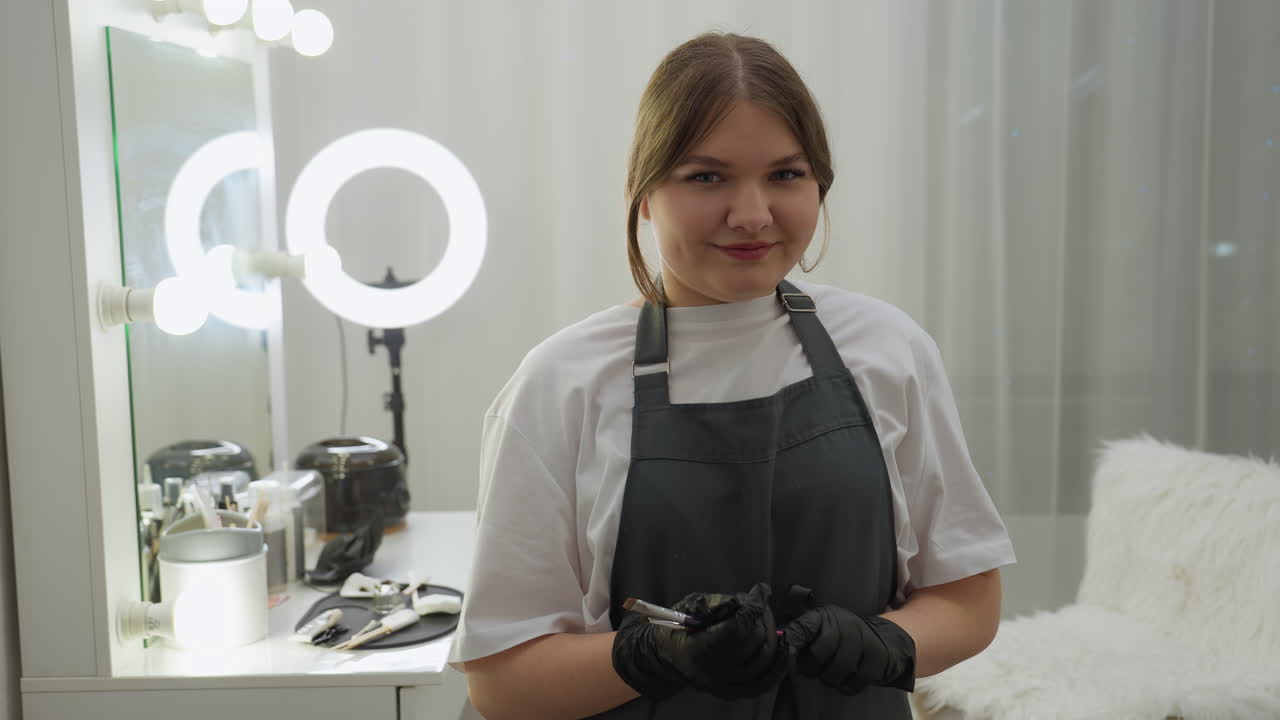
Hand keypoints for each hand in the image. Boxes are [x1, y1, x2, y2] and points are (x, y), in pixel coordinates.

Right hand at [611, 583, 788, 699]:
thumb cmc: (676, 627)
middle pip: (753, 642)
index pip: (737, 628)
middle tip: (759, 603)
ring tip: (769, 619)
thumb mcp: (691, 606)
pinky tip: (785, 649)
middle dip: (761, 617)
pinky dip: (778, 665)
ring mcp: (726, 685)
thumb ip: (719, 603)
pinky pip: (764, 682)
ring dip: (772, 635)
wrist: (664, 657)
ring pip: (762, 660)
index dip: (753, 607)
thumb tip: (751, 598)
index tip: (760, 591)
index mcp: (699, 649)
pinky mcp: (734, 692)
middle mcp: (714, 672)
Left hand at [784, 605, 915, 694]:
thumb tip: (783, 645)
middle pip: (819, 653)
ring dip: (830, 678)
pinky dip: (846, 687)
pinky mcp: (877, 658)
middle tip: (813, 670)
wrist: (883, 641)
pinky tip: (845, 680)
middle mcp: (845, 624)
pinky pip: (854, 681)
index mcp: (826, 616)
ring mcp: (863, 640)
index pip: (804, 626)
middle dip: (812, 667)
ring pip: (837, 669)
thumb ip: (802, 635)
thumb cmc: (843, 638)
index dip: (794, 641)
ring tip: (830, 674)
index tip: (790, 652)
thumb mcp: (822, 630)